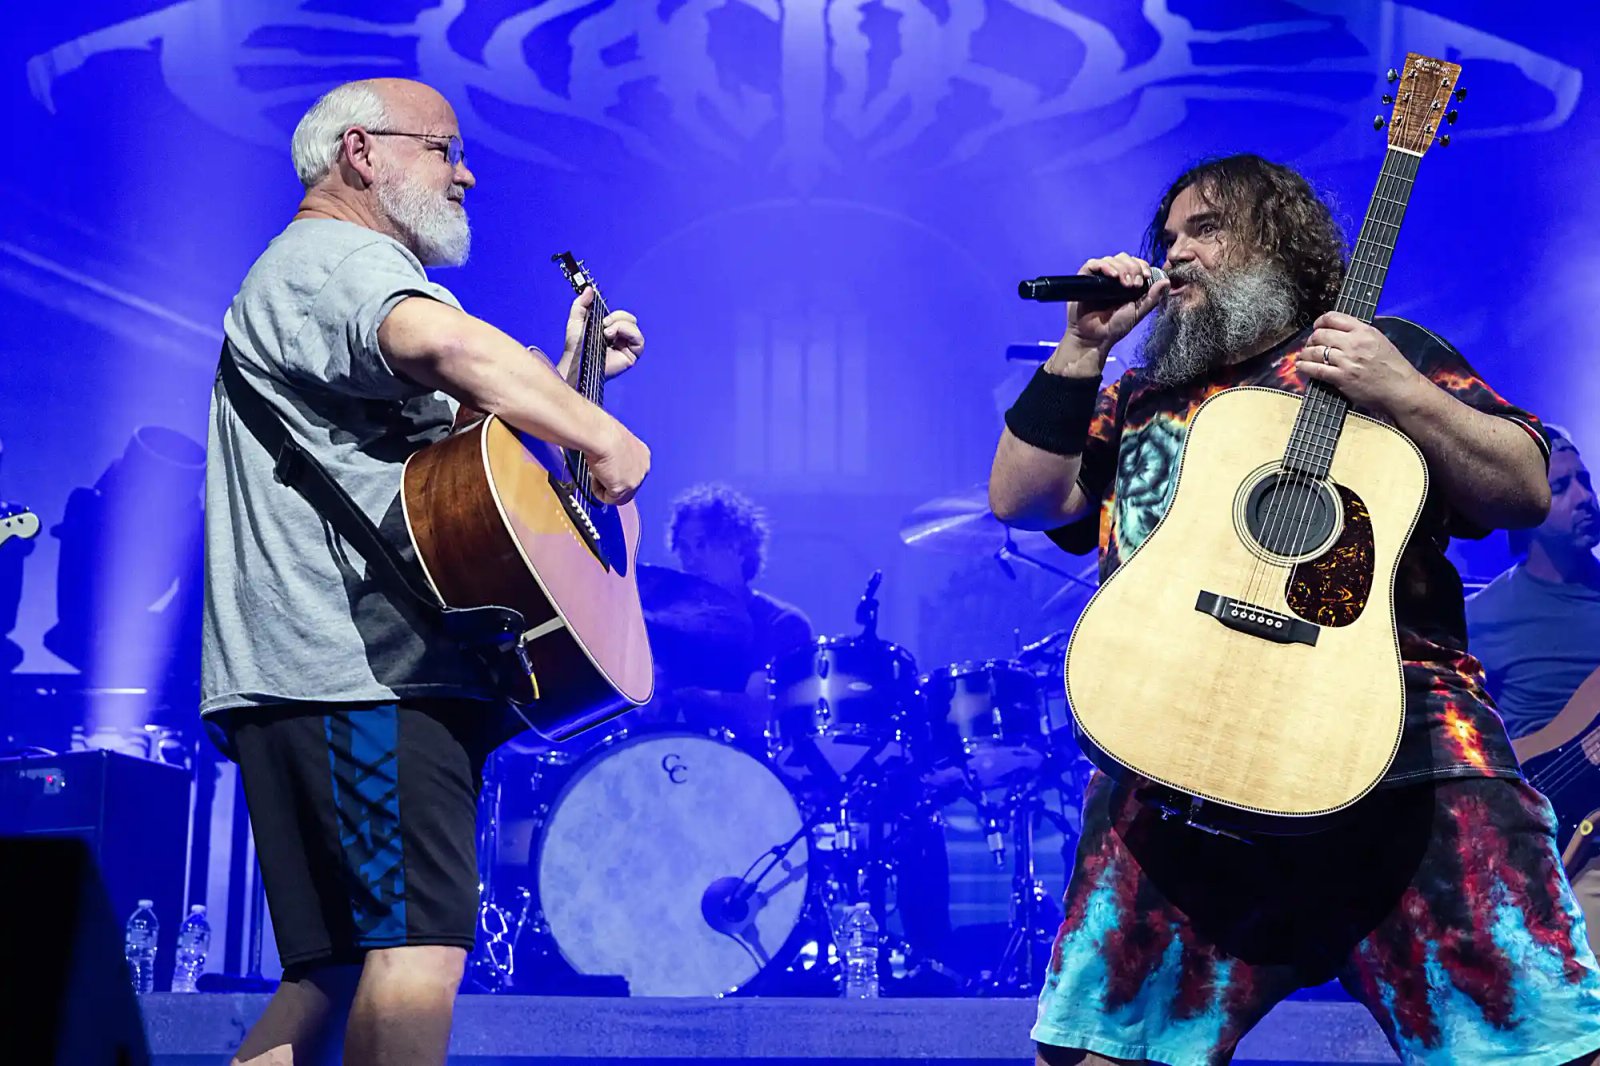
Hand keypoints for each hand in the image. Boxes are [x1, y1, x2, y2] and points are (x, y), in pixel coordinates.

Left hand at [562, 287, 644, 379]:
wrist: (576, 361)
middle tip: (603, 324)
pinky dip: (628, 332)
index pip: (621, 315)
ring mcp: (626, 347)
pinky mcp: (631, 355)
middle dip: (617, 317)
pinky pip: (639, 339)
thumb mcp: (576, 320)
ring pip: (634, 326)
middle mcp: (620, 338)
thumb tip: (589, 289)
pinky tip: (612, 336)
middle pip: (630, 318)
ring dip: (620, 325)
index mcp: (610, 329)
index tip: (601, 316)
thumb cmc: (575, 347)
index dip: (614, 313)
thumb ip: (581, 303)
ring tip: (606, 333)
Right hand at [585, 419, 650, 505]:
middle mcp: (643, 468)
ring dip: (605, 487)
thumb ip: (615, 454)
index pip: (631, 471)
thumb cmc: (603, 432)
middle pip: (627, 485)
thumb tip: (606, 459)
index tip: (606, 468)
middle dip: (612, 482)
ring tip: (597, 472)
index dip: (616, 472)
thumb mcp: (614, 442)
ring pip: (619, 495)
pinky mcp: (624, 489)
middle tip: (599, 472)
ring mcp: (636, 480)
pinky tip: (596, 475)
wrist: (601, 436)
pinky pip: (609, 498)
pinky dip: (599, 490)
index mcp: (643, 454)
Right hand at [1046, 253, 1169, 378]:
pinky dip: (1104, 266)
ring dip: (1121, 268)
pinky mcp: (1084, 278)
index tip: (1146, 277)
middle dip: (1133, 267)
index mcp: (1127, 282)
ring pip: (1111, 259)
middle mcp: (1113, 277)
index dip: (1142, 266)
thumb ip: (1152, 297)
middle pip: (1124, 258)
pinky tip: (1111, 275)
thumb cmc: (1116, 327)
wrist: (1095, 338)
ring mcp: (1098, 277)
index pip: (1136, 263)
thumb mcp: (1138, 312)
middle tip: (1134, 284)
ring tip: (1123, 284)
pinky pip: (1093, 264)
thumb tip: (1166, 280)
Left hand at [1297, 313, 1429, 416]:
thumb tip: (1340, 331)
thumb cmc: (1393, 367)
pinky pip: (1316, 369)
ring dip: (1305, 353)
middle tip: (1310, 344)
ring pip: (1315, 351)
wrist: (1400, 388)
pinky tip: (1301, 366)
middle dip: (1311, 339)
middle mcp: (1354, 343)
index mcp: (1364, 331)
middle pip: (1321, 334)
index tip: (1317, 326)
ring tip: (1303, 356)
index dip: (1320, 322)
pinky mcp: (1342, 377)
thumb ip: (1360, 334)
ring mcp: (1347, 361)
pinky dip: (1304, 367)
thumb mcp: (1379, 340)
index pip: (1334, 317)